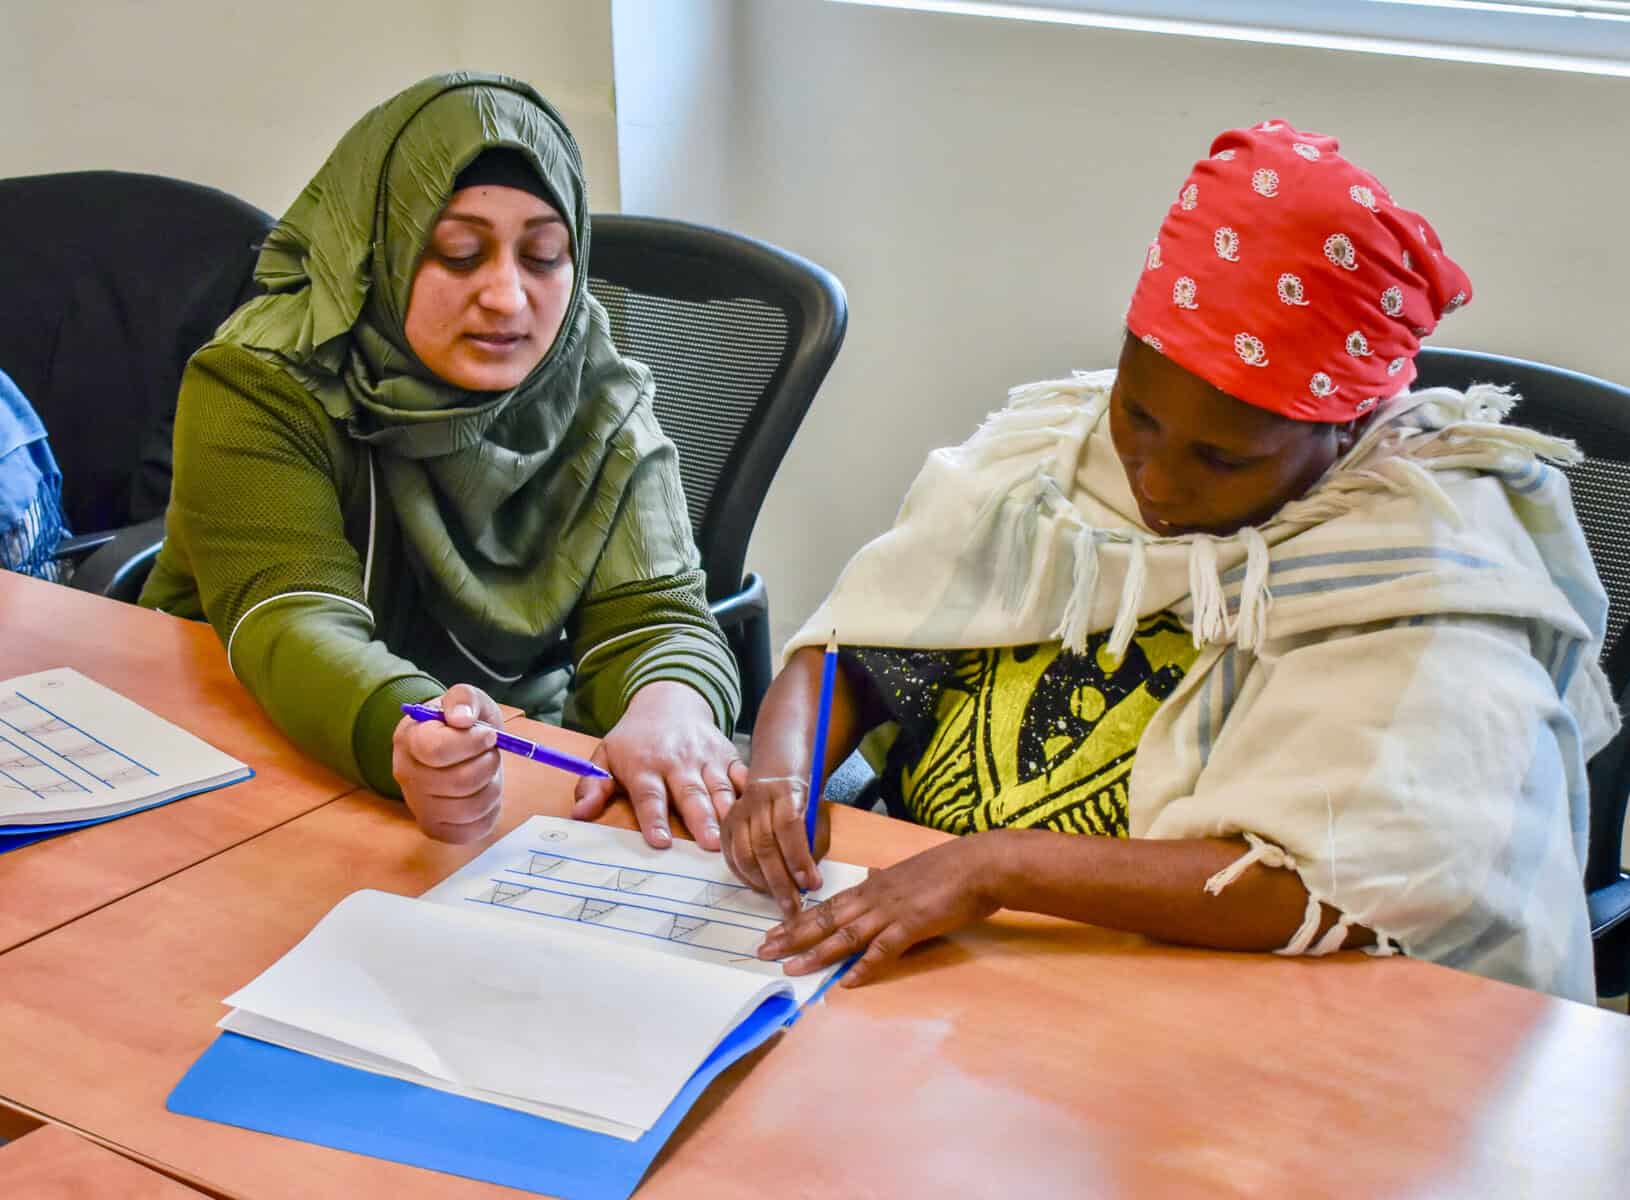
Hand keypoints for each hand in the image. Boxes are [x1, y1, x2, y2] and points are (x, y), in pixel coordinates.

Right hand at [392, 683, 503, 843]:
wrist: (454, 750)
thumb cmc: (461, 725)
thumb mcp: (466, 700)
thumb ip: (464, 699)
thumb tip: (462, 718)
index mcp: (409, 739)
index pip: (437, 749)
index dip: (472, 742)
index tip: (488, 734)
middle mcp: (406, 775)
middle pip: (459, 781)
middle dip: (488, 763)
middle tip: (490, 753)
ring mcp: (418, 806)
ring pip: (470, 807)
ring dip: (492, 787)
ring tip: (488, 773)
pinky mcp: (435, 829)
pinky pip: (474, 829)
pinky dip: (490, 811)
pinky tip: (482, 793)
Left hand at [571, 681, 740, 849]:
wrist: (668, 701)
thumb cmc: (635, 739)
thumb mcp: (605, 755)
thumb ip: (593, 786)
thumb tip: (579, 814)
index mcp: (644, 764)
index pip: (649, 796)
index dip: (654, 819)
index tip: (661, 842)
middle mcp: (677, 760)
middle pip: (689, 793)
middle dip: (700, 820)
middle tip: (709, 845)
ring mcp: (705, 757)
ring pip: (718, 788)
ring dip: (725, 813)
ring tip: (730, 838)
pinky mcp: (727, 754)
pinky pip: (741, 774)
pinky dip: (748, 792)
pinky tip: (754, 811)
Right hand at [720, 769, 832, 918]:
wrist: (776, 774)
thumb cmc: (803, 800)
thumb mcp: (816, 814)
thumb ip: (813, 844)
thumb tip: (808, 882)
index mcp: (784, 792)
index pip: (788, 827)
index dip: (798, 858)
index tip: (810, 884)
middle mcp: (756, 801)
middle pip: (764, 845)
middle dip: (780, 881)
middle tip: (794, 906)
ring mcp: (737, 813)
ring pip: (744, 855)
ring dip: (762, 883)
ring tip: (780, 899)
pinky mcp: (726, 826)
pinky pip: (732, 858)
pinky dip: (746, 878)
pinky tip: (762, 889)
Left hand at [755, 837, 1001, 987]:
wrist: (979, 865)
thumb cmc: (949, 869)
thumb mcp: (908, 872)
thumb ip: (886, 881)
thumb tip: (870, 878)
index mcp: (872, 886)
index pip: (826, 905)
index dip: (797, 920)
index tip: (773, 931)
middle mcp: (874, 898)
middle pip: (825, 919)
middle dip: (792, 936)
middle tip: (763, 950)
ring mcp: (891, 911)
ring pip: (844, 934)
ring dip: (816, 953)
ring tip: (790, 967)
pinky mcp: (912, 925)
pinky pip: (883, 949)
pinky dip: (865, 966)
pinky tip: (848, 981)